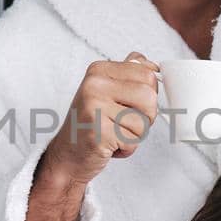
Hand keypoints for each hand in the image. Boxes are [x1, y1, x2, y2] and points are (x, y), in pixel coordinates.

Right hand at [40, 52, 160, 187]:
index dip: (148, 96)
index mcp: (99, 70)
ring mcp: (95, 107)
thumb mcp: (108, 93)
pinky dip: (126, 148)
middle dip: (145, 117)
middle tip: (122, 122)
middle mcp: (95, 84)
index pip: (148, 75)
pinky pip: (133, 140)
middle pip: (150, 97)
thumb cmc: (91, 125)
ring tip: (114, 133)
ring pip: (144, 121)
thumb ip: (129, 76)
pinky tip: (108, 144)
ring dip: (135, 134)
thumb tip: (153, 66)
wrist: (68, 154)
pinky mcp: (99, 131)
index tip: (129, 105)